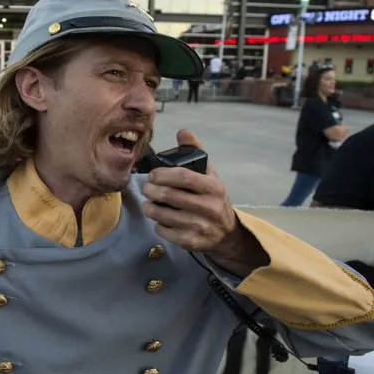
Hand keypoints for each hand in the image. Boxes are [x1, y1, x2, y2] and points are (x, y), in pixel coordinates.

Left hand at [141, 129, 268, 274]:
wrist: (227, 234)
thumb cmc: (213, 199)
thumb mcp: (210, 174)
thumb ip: (195, 152)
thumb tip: (183, 132)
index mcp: (214, 187)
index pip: (184, 177)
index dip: (163, 174)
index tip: (153, 174)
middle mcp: (209, 207)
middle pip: (170, 196)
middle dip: (151, 190)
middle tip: (146, 188)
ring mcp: (200, 227)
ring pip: (163, 215)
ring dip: (150, 207)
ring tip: (148, 202)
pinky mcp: (192, 242)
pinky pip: (164, 231)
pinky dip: (157, 224)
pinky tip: (160, 219)